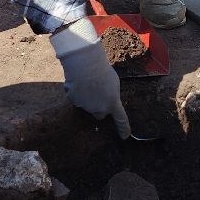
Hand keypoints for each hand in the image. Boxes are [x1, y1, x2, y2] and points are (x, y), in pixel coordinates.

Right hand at [50, 20, 130, 137]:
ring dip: (88, 98)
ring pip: (88, 106)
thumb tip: (106, 98)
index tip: (125, 136)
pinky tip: (78, 81)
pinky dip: (77, 92)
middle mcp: (99, 109)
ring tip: (88, 82)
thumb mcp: (114, 82)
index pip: (121, 120)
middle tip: (99, 92)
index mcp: (113, 103)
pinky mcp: (74, 101)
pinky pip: (77, 98)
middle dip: (100, 106)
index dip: (124, 129)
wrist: (84, 64)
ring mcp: (86, 107)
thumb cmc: (102, 70)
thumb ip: (111, 94)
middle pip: (100, 113)